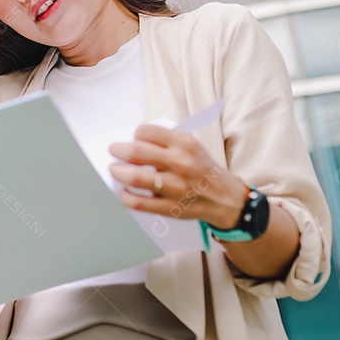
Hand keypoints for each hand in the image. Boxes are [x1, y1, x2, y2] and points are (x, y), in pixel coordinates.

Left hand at [108, 124, 245, 227]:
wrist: (225, 198)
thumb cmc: (202, 169)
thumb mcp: (192, 146)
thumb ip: (166, 141)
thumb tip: (133, 141)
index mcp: (184, 144)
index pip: (146, 131)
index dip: (134, 134)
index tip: (132, 139)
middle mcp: (180, 163)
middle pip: (135, 152)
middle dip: (118, 150)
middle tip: (114, 151)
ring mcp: (174, 187)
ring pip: (133, 177)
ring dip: (117, 172)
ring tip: (115, 169)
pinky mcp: (169, 207)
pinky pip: (137, 202)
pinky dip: (124, 196)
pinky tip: (123, 191)